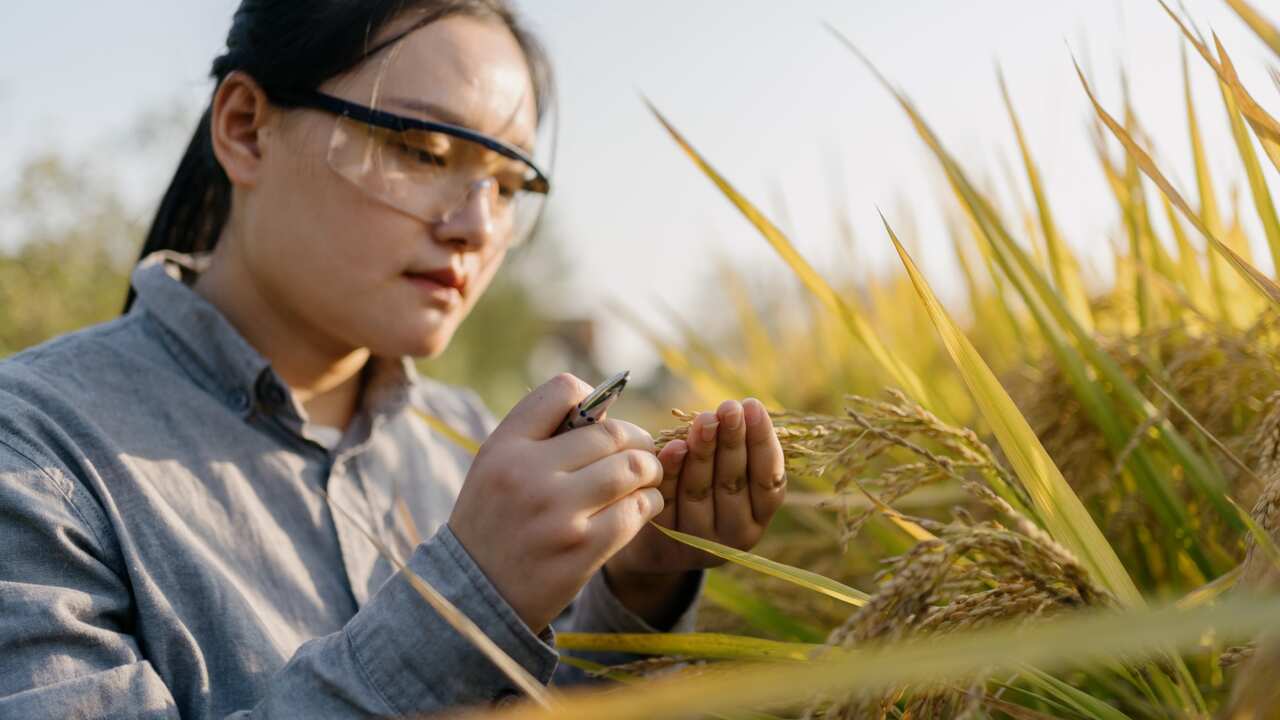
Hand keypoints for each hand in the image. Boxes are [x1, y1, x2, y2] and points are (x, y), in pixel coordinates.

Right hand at [448, 373, 664, 633]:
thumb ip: (538, 435)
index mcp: (505, 447)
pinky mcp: (582, 550)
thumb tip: (603, 407)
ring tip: (645, 477)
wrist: (475, 596)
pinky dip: (649, 503)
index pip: (564, 391)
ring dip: (649, 470)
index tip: (598, 421)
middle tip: (640, 452)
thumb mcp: (495, 468)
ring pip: (632, 469)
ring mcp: (557, 514)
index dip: (592, 398)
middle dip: (636, 440)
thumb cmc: (494, 523)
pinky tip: (642, 505)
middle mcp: (529, 474)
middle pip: (611, 433)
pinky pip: (637, 511)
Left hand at [604, 398, 785, 624]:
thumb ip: (739, 451)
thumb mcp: (730, 477)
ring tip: (705, 419)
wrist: (662, 543)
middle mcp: (734, 533)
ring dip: (703, 452)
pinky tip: (674, 446)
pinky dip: (671, 472)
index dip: (762, 442)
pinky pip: (667, 501)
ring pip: (700, 492)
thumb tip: (744, 409)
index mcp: (758, 516)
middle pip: (733, 483)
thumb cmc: (706, 491)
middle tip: (729, 407)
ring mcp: (698, 540)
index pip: (768, 480)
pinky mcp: (665, 540)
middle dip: (732, 441)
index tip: (753, 407)